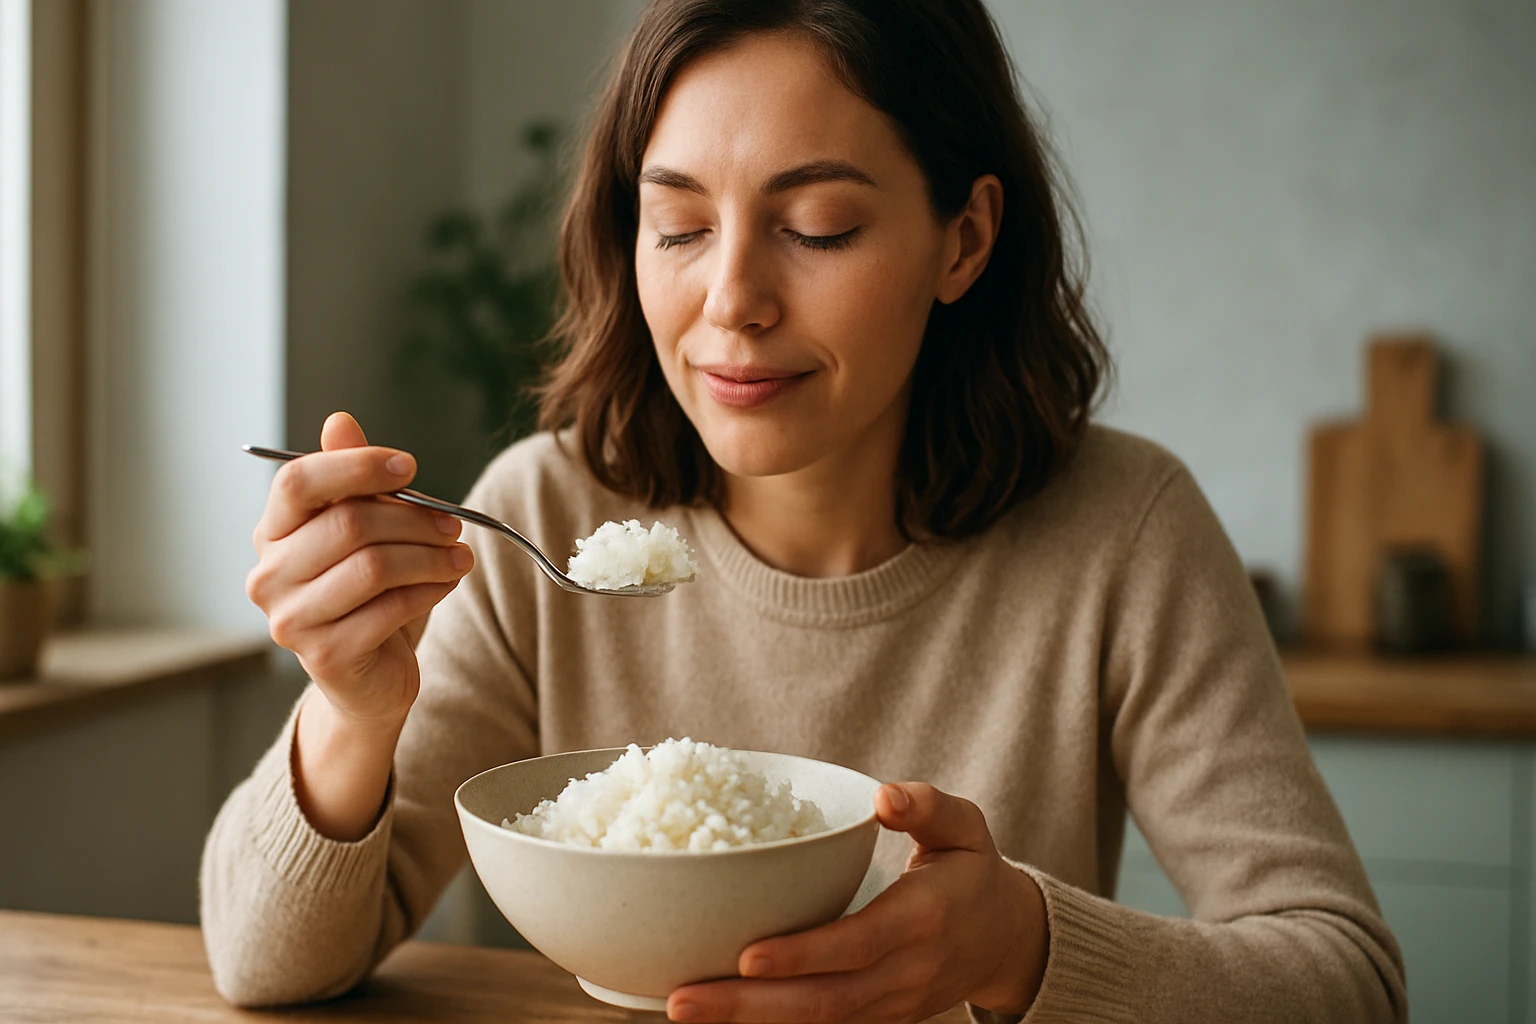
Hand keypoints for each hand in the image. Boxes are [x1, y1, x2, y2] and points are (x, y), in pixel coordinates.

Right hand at [245, 412, 473, 730]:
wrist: (370, 677)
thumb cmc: (368, 595)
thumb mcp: (366, 530)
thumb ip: (352, 479)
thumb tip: (340, 421)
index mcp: (272, 532)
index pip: (299, 482)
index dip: (357, 466)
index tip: (409, 467)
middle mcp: (268, 575)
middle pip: (349, 523)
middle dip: (414, 520)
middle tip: (454, 525)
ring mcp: (290, 619)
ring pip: (373, 566)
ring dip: (430, 557)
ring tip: (460, 557)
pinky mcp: (324, 655)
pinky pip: (390, 608)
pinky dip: (430, 590)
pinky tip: (446, 583)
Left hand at [666, 783, 1048, 1022]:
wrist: (1006, 940)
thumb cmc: (971, 872)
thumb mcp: (965, 826)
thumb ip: (927, 805)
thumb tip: (884, 797)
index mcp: (923, 919)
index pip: (857, 944)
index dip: (802, 955)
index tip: (746, 955)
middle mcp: (905, 972)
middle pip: (823, 1000)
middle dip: (750, 1005)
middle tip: (683, 998)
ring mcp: (890, 1005)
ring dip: (749, 1023)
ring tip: (684, 1009)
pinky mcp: (876, 1019)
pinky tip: (721, 1019)